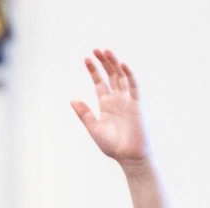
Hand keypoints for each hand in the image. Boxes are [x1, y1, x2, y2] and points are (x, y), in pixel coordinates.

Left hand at [71, 49, 148, 164]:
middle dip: (104, 62)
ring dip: (114, 63)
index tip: (86, 58)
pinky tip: (122, 64)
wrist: (128, 156)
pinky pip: (134, 86)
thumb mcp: (94, 127)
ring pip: (121, 77)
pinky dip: (129, 75)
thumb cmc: (112, 145)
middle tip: (96, 49)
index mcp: (106, 104)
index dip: (94, 70)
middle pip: (111, 76)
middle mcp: (117, 99)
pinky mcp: (137, 104)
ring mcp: (128, 100)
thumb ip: (84, 113)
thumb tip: (72, 99)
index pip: (100, 83)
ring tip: (106, 51)